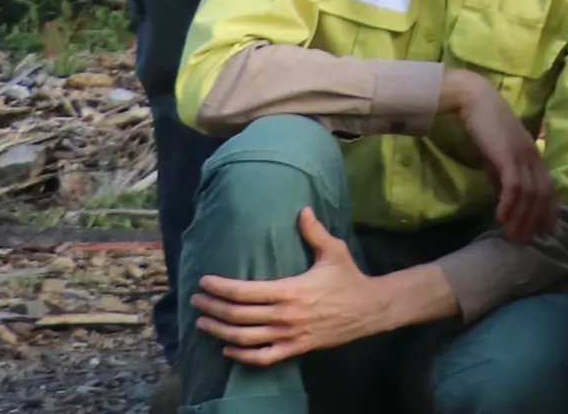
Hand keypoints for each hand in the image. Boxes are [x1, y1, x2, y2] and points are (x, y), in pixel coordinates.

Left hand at [191, 207, 415, 362]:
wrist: (370, 308)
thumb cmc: (349, 278)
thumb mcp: (334, 251)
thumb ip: (314, 232)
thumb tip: (302, 209)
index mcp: (290, 290)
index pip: (244, 292)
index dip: (220, 287)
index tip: (204, 282)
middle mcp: (285, 315)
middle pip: (237, 315)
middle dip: (211, 308)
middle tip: (196, 300)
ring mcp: (289, 334)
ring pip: (243, 338)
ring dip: (218, 331)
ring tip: (202, 323)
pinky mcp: (295, 348)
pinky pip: (262, 357)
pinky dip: (241, 356)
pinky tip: (227, 348)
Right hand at [442, 69, 554, 245]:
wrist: (474, 100)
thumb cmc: (484, 126)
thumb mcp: (497, 156)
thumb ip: (502, 174)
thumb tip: (504, 197)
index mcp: (534, 156)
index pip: (548, 188)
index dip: (548, 210)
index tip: (544, 232)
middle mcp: (534, 156)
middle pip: (543, 194)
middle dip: (536, 220)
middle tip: (526, 242)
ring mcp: (523, 155)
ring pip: (530, 193)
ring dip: (522, 217)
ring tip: (513, 236)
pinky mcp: (508, 154)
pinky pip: (514, 184)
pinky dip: (510, 202)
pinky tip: (501, 217)